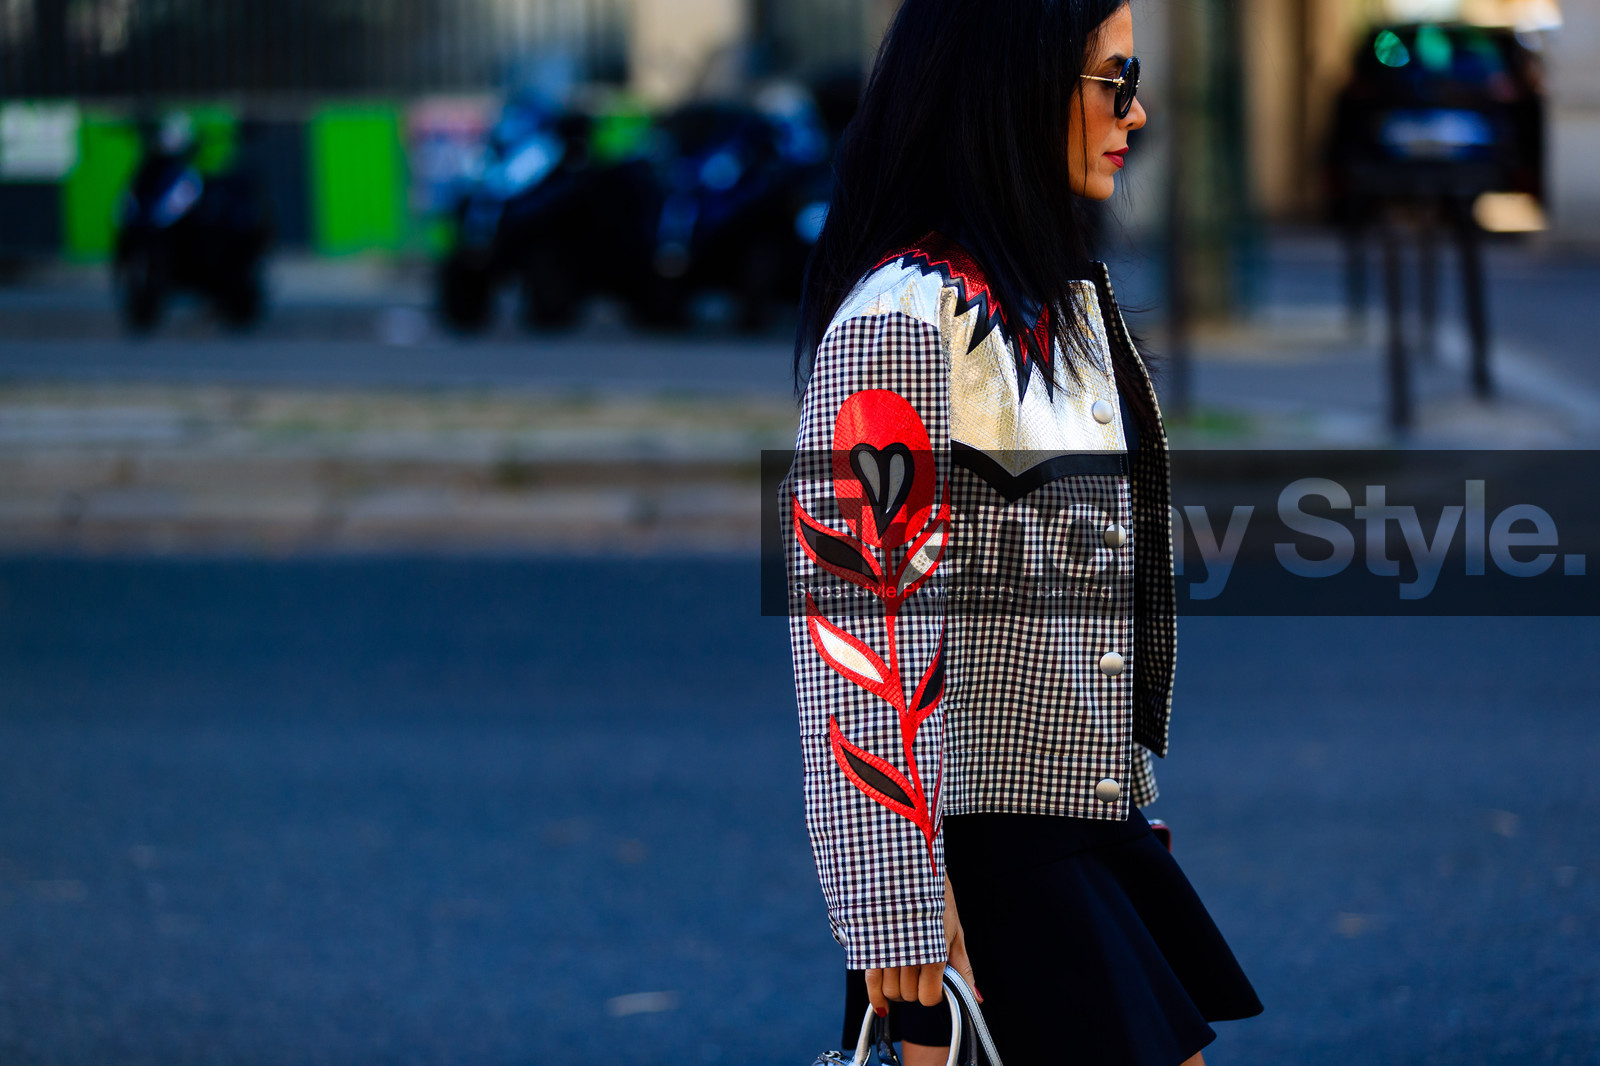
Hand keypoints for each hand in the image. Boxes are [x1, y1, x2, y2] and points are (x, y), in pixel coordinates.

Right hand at [862, 877, 980, 1015]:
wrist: (906, 864)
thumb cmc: (935, 896)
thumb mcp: (955, 930)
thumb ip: (962, 967)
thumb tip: (977, 997)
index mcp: (934, 950)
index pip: (929, 997)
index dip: (932, 993)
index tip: (933, 982)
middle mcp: (909, 952)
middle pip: (908, 995)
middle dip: (914, 988)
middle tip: (918, 970)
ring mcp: (886, 947)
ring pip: (889, 990)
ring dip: (896, 987)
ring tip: (902, 970)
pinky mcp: (868, 942)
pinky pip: (869, 981)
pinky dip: (875, 997)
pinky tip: (882, 1005)